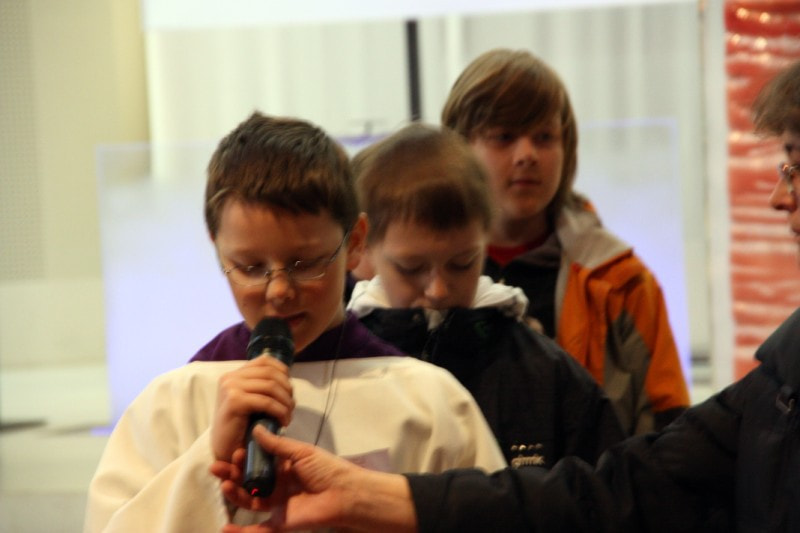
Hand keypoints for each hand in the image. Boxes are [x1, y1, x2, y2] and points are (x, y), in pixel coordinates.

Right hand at [212, 356, 293, 462]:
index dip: (283, 372)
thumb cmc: (240, 427)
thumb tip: (287, 379)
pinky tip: (283, 422)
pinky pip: (267, 402)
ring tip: (288, 416)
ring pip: (271, 386)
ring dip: (286, 402)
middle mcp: (230, 377)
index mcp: (234, 374)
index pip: (265, 361)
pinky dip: (280, 412)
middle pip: (271, 373)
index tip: (289, 390)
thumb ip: (261, 386)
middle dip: (287, 390)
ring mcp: (231, 388)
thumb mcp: (251, 400)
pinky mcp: (234, 402)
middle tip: (291, 407)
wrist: (223, 449)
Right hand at [216, 426, 415, 532]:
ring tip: (225, 484)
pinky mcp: (280, 522)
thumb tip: (256, 430)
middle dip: (232, 474)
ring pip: (250, 500)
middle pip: (249, 481)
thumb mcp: (301, 452)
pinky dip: (241, 532)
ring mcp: (278, 504)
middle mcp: (279, 485)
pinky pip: (258, 529)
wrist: (346, 493)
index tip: (234, 451)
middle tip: (218, 467)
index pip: (258, 462)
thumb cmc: (327, 469)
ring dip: (234, 493)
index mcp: (284, 467)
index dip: (243, 458)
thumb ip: (278, 445)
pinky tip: (225, 528)